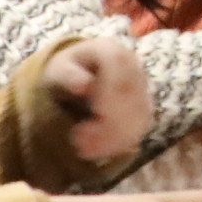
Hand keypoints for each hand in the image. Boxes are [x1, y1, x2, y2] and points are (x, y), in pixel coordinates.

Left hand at [39, 35, 152, 165]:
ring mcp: (141, 89)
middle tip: (79, 139)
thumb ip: (69, 75)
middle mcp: (133, 67)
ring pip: (137, 115)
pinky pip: (137, 128)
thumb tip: (84, 86)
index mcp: (111, 50)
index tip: (97, 111)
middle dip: (108, 121)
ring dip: (111, 137)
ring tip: (82, 149)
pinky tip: (94, 150)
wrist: (80, 74)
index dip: (112, 89)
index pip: (120, 67)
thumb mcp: (59, 69)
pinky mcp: (143, 109)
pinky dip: (116, 143)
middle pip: (131, 94)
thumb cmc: (68, 71)